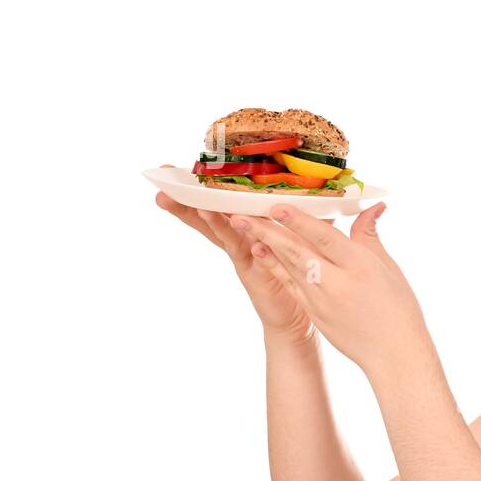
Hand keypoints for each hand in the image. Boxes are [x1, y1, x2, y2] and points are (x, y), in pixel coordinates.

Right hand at [154, 164, 324, 343]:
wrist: (298, 313)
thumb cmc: (301, 271)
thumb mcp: (304, 236)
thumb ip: (305, 215)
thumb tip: (317, 189)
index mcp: (251, 225)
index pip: (225, 200)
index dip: (207, 184)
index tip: (182, 167)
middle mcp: (242, 237)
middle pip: (210, 212)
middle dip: (187, 196)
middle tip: (163, 176)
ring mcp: (243, 253)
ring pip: (219, 228)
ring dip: (203, 213)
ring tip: (182, 199)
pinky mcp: (250, 269)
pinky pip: (237, 246)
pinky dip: (227, 231)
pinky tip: (216, 217)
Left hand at [229, 200, 424, 376]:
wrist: (393, 353)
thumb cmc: (398, 309)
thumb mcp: (389, 268)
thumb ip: (369, 236)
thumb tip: (372, 206)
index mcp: (360, 266)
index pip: (325, 238)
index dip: (299, 221)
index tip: (276, 205)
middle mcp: (337, 283)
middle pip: (297, 251)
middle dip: (267, 231)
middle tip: (240, 214)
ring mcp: (321, 300)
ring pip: (288, 266)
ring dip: (263, 244)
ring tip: (241, 226)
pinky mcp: (314, 312)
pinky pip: (289, 284)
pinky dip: (273, 266)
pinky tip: (259, 252)